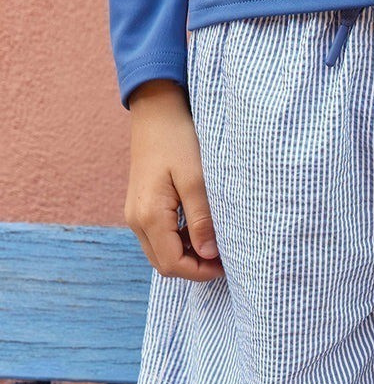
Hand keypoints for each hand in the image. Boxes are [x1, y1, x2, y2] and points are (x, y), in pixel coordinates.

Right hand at [125, 80, 223, 279]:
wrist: (156, 112)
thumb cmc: (178, 139)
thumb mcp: (196, 178)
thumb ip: (202, 219)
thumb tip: (209, 254)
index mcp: (148, 215)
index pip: (173, 264)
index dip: (201, 271)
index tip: (227, 263)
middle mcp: (136, 220)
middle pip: (165, 265)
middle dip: (195, 268)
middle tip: (224, 256)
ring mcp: (135, 215)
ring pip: (161, 254)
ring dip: (188, 256)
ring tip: (214, 242)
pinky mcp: (141, 208)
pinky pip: (159, 239)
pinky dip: (180, 243)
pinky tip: (200, 229)